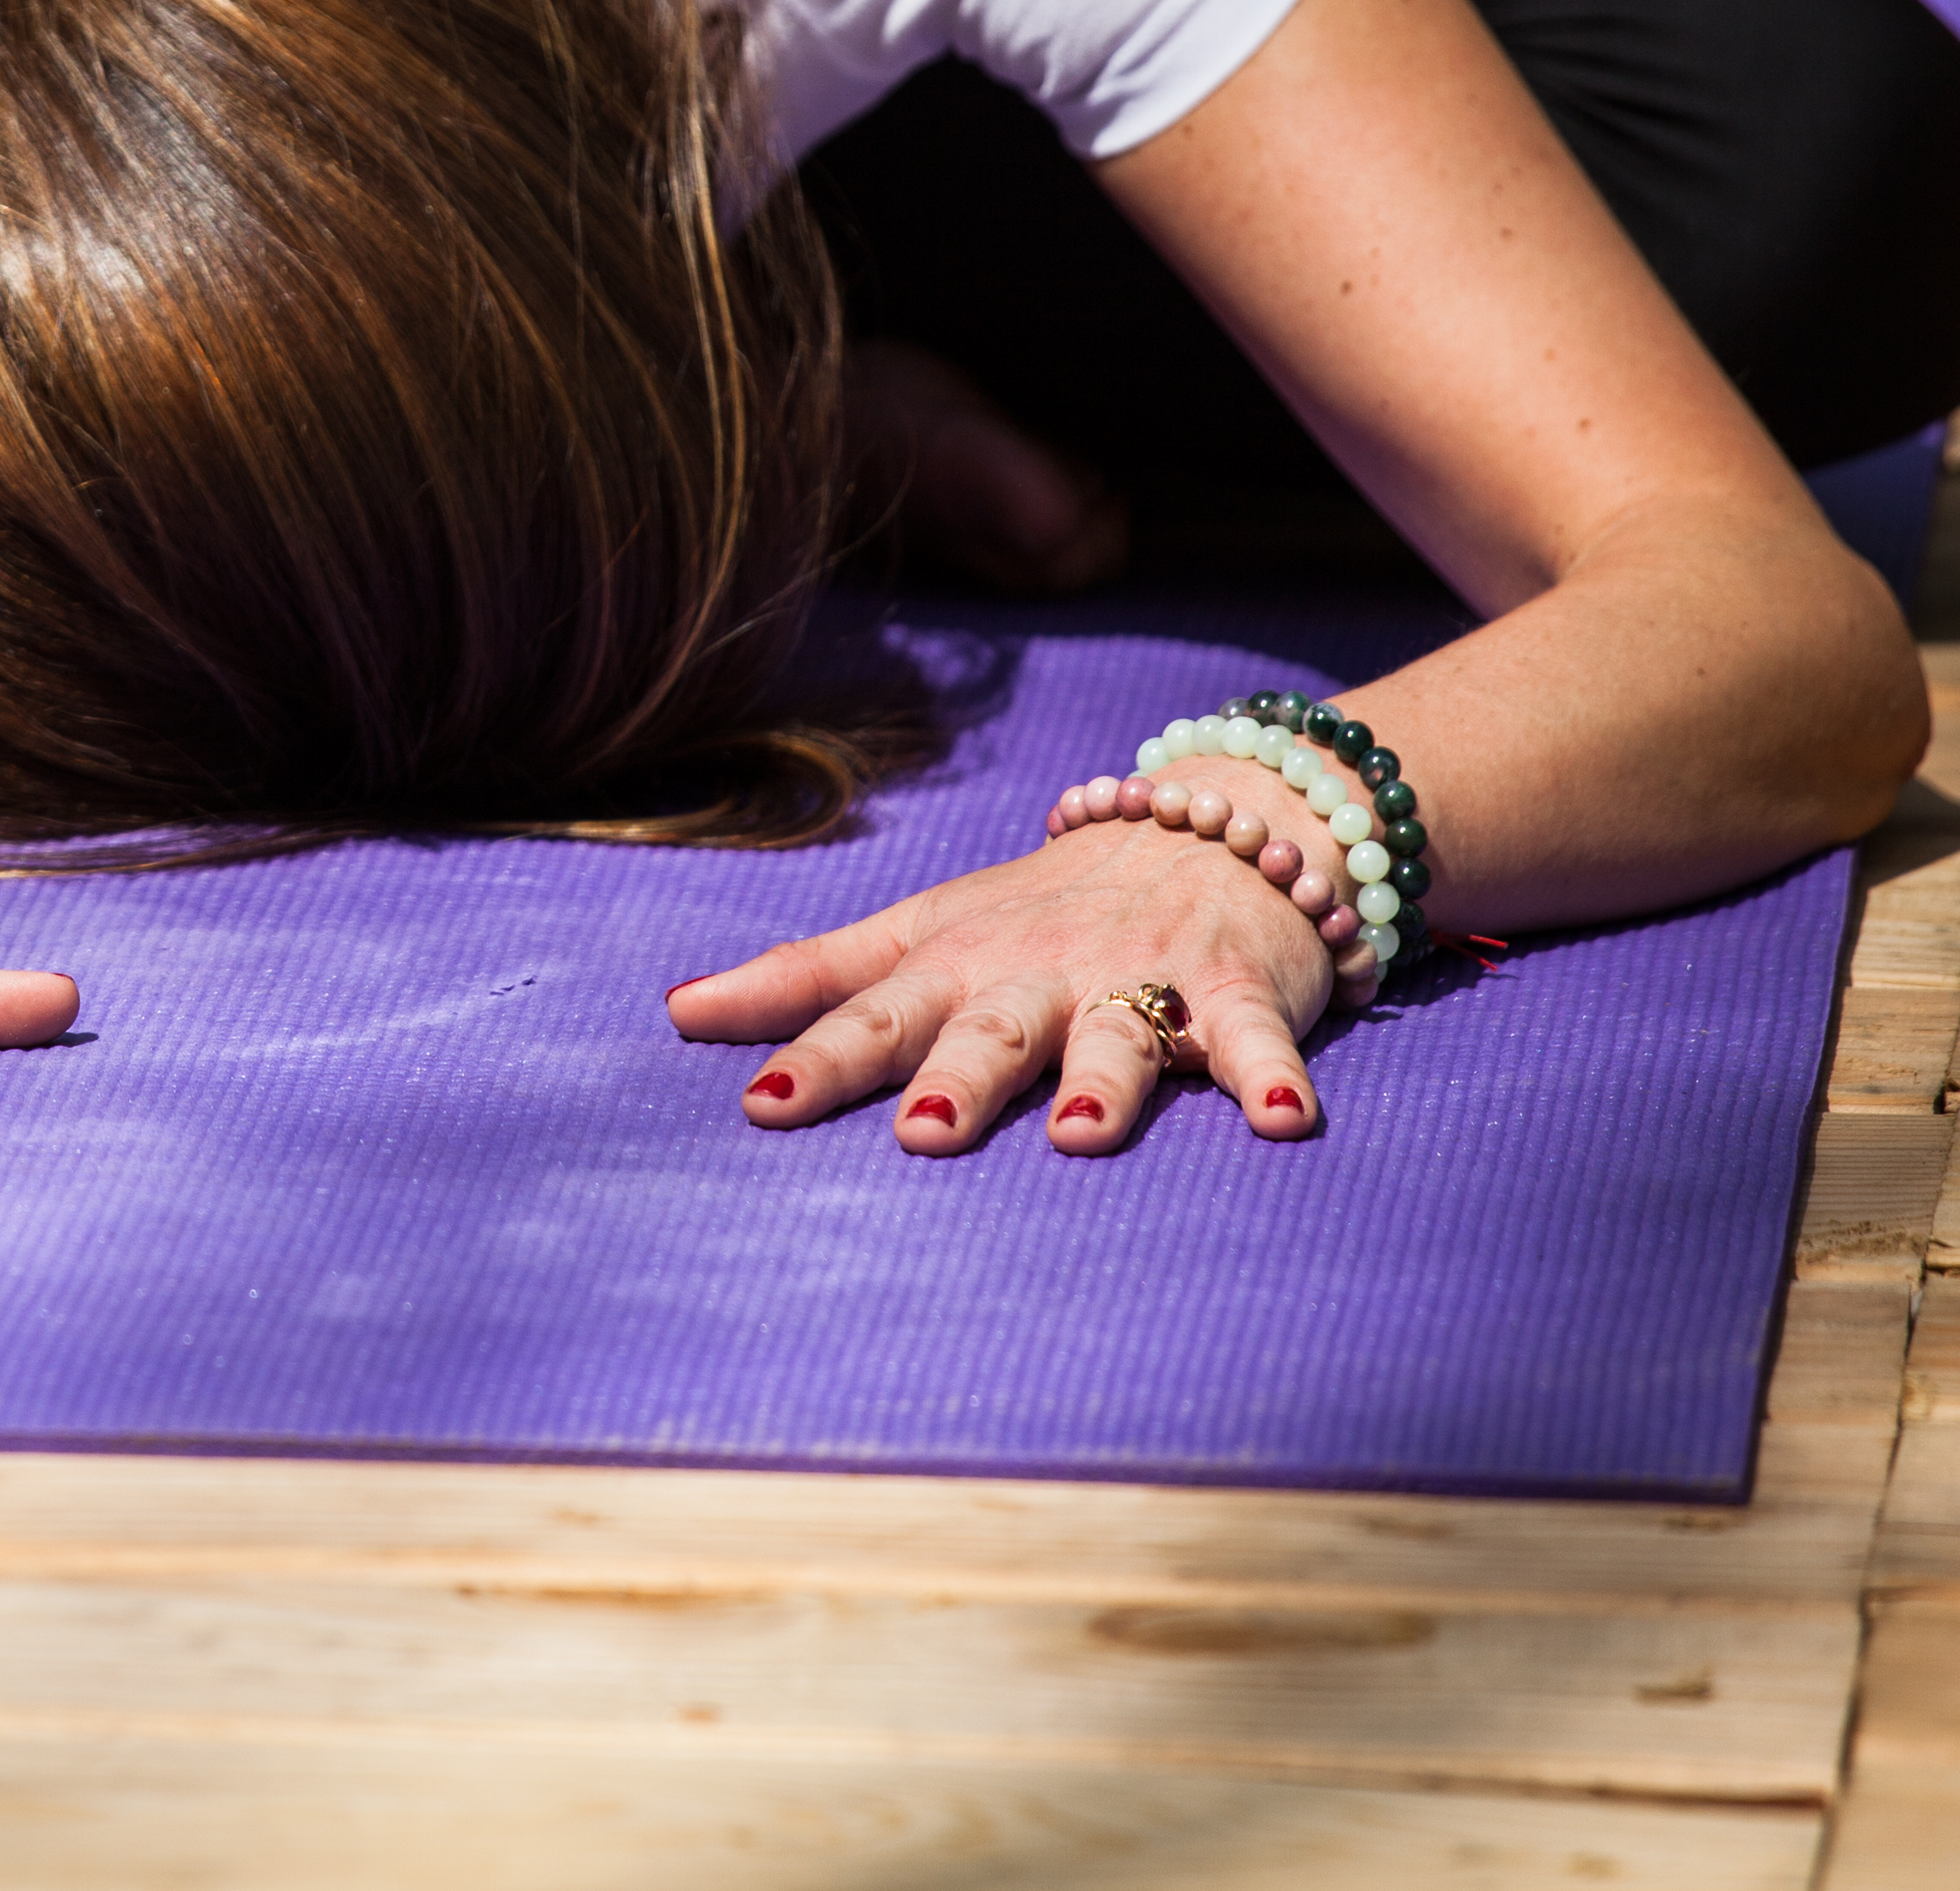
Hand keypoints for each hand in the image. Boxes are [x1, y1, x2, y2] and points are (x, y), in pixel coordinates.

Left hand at [665, 807, 1335, 1153]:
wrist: (1212, 824)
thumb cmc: (1041, 906)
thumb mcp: (921, 930)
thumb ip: (811, 978)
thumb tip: (675, 1011)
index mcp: (955, 963)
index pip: (869, 1009)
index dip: (814, 1051)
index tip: (760, 1102)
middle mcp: (1037, 971)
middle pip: (989, 1029)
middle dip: (956, 1077)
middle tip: (921, 1134)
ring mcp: (1138, 975)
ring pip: (1118, 1031)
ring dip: (1103, 1081)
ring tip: (1080, 1133)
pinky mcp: (1238, 989)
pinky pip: (1253, 1038)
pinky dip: (1271, 1076)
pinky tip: (1285, 1121)